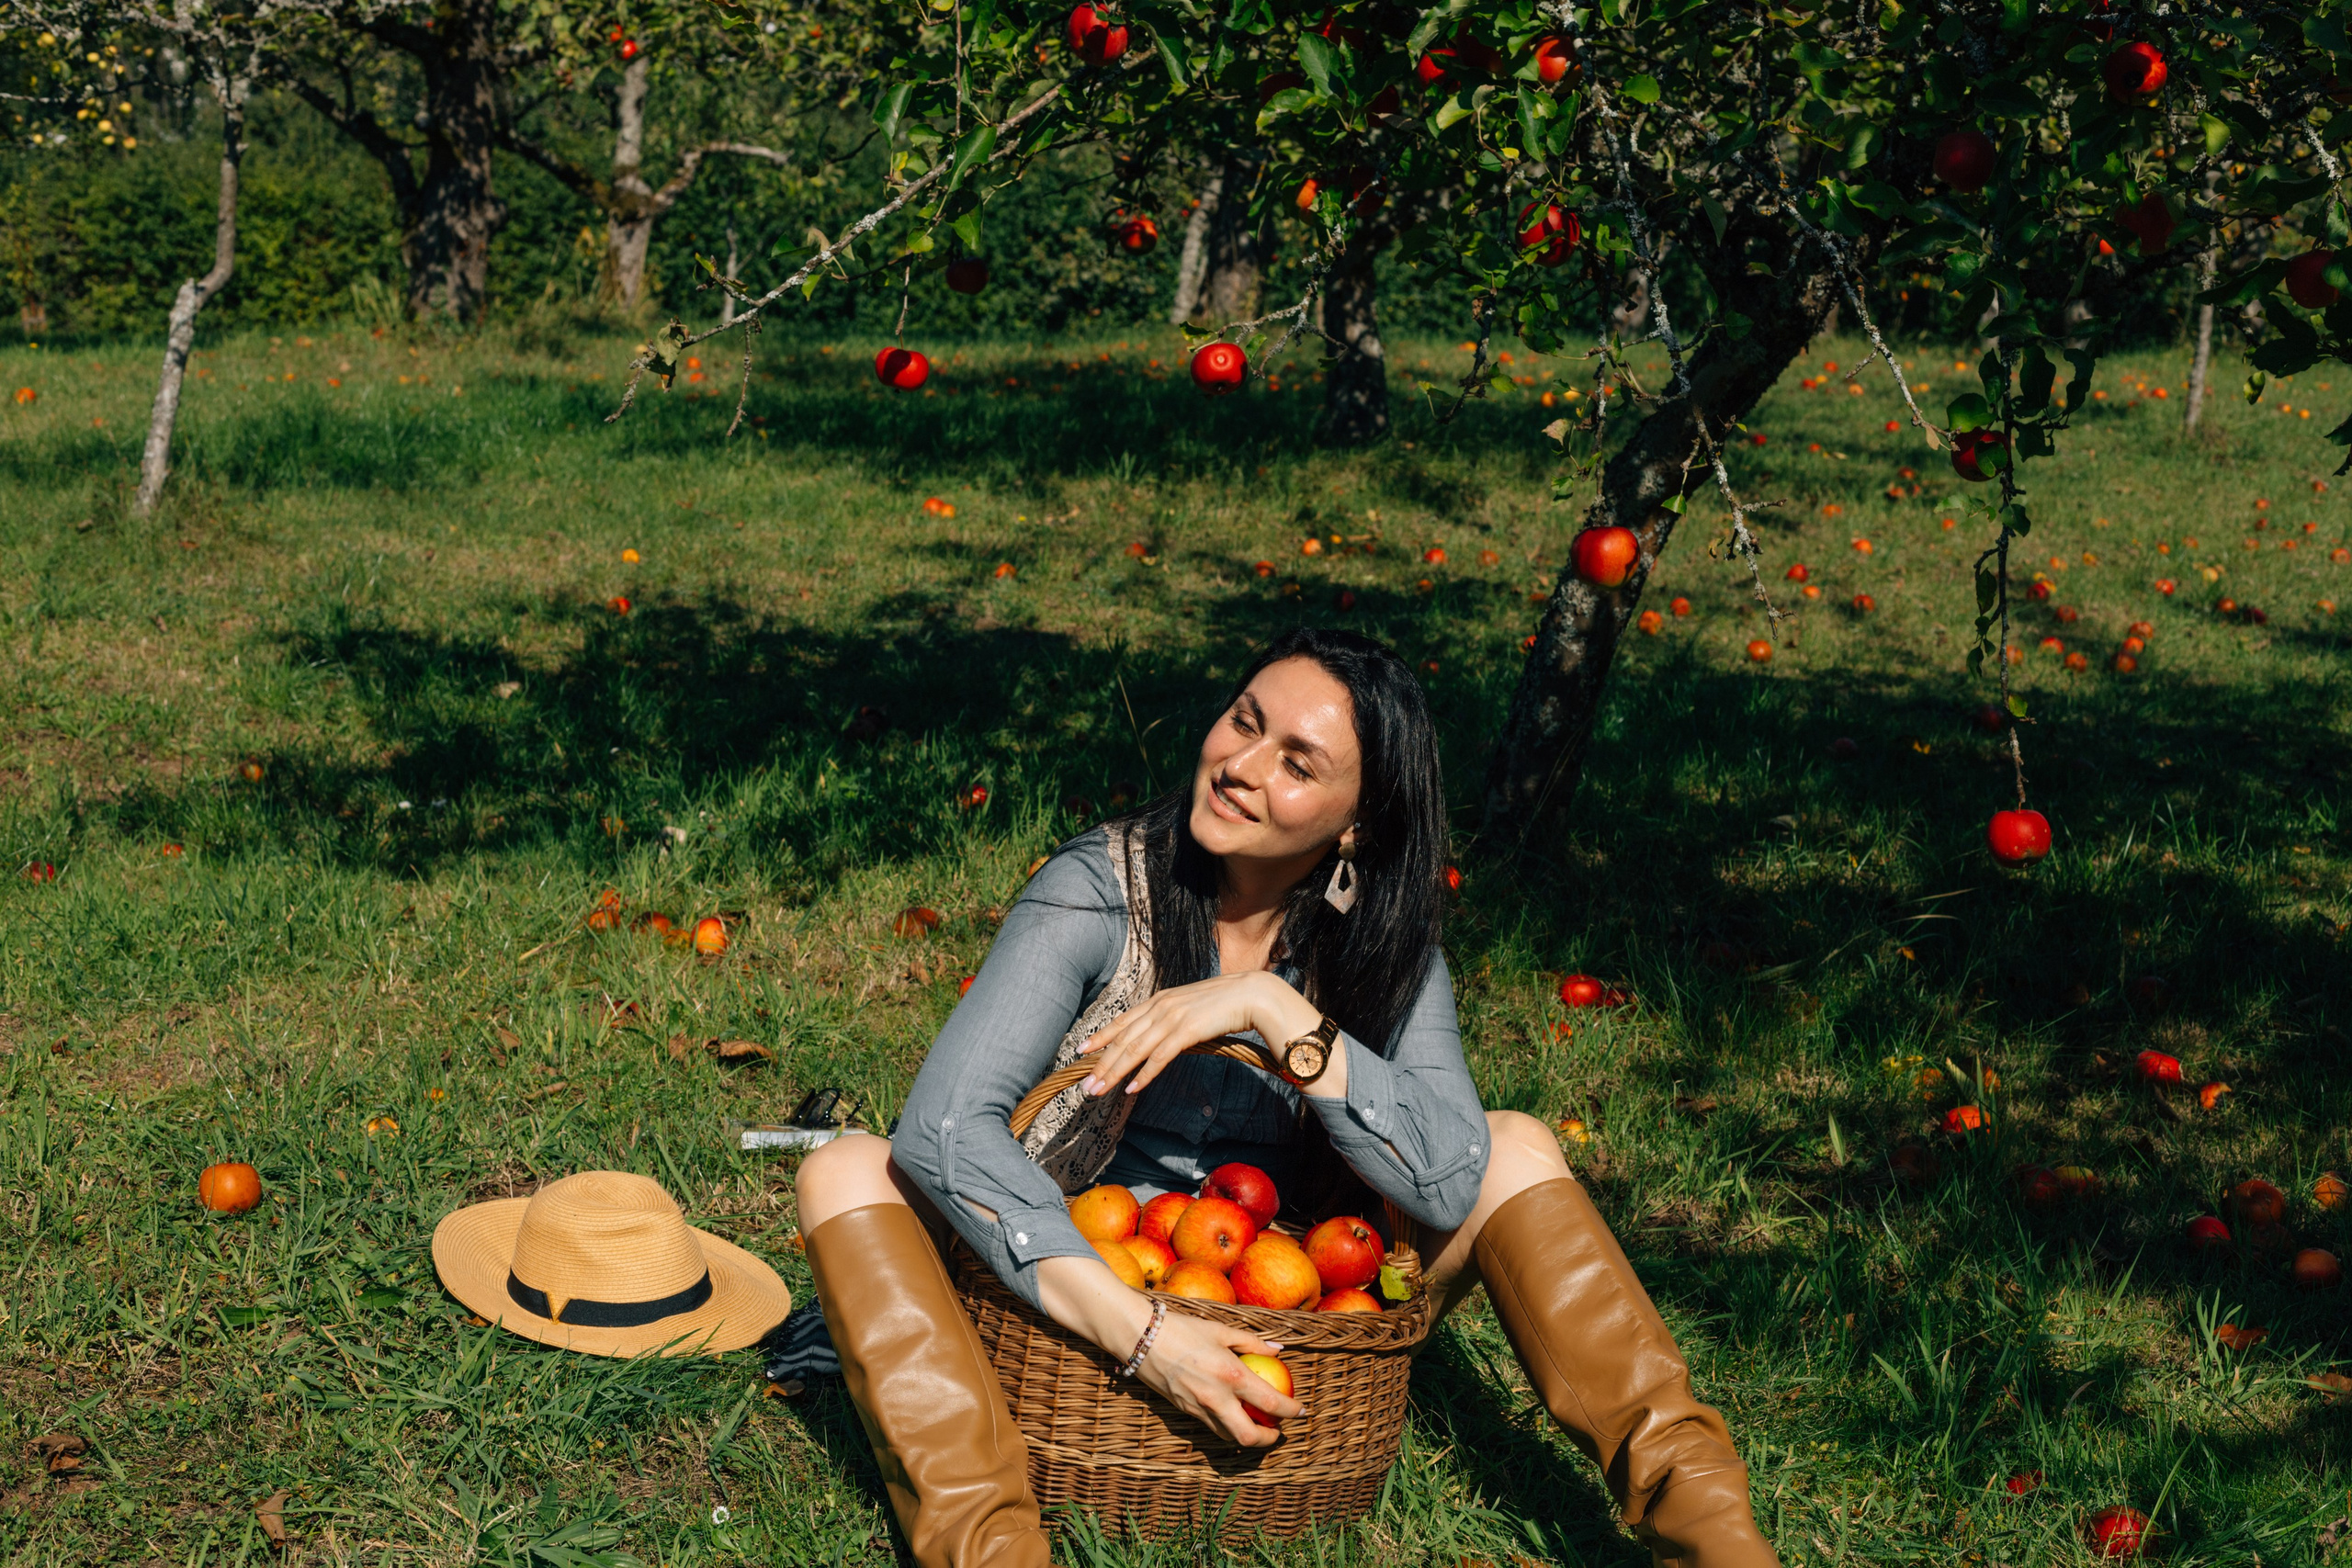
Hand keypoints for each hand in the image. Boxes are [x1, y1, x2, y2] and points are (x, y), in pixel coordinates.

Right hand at [1033, 1254, 1300, 1446]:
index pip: (1270, 1403)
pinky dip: (1226, 1427)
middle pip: (1249, 1437)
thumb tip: (1279, 1350)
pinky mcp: (1183, 1411)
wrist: (1140, 1336)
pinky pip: (1211, 1427)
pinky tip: (1232, 1415)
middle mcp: (1216, 1398)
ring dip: (1247, 1436)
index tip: (1301, 1411)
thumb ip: (1252, 1343)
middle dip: (1269, 1439)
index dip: (1290, 1411)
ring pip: (1229, 1437)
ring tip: (1256, 1424)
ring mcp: (1198, 1409)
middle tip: (1278, 1431)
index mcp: (1230, 1374)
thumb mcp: (1221, 1330)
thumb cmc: (1183, 1327)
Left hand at [1077, 973, 1323, 1098]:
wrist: (1254, 994)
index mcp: (1160, 999)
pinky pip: (1159, 1057)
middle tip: (1085, 1085)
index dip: (1101, 1036)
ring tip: (1098, 1091)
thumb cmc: (1225, 1003)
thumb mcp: (1191, 1006)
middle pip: (1123, 1039)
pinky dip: (1144, 1074)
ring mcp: (1173, 1017)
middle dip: (1101, 1064)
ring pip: (1135, 1049)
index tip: (1081, 1051)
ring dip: (1114, 1073)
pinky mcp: (1187, 1030)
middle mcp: (1161, 1006)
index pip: (1123, 1020)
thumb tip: (1160, 1033)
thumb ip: (1173, 1017)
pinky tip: (1131, 1088)